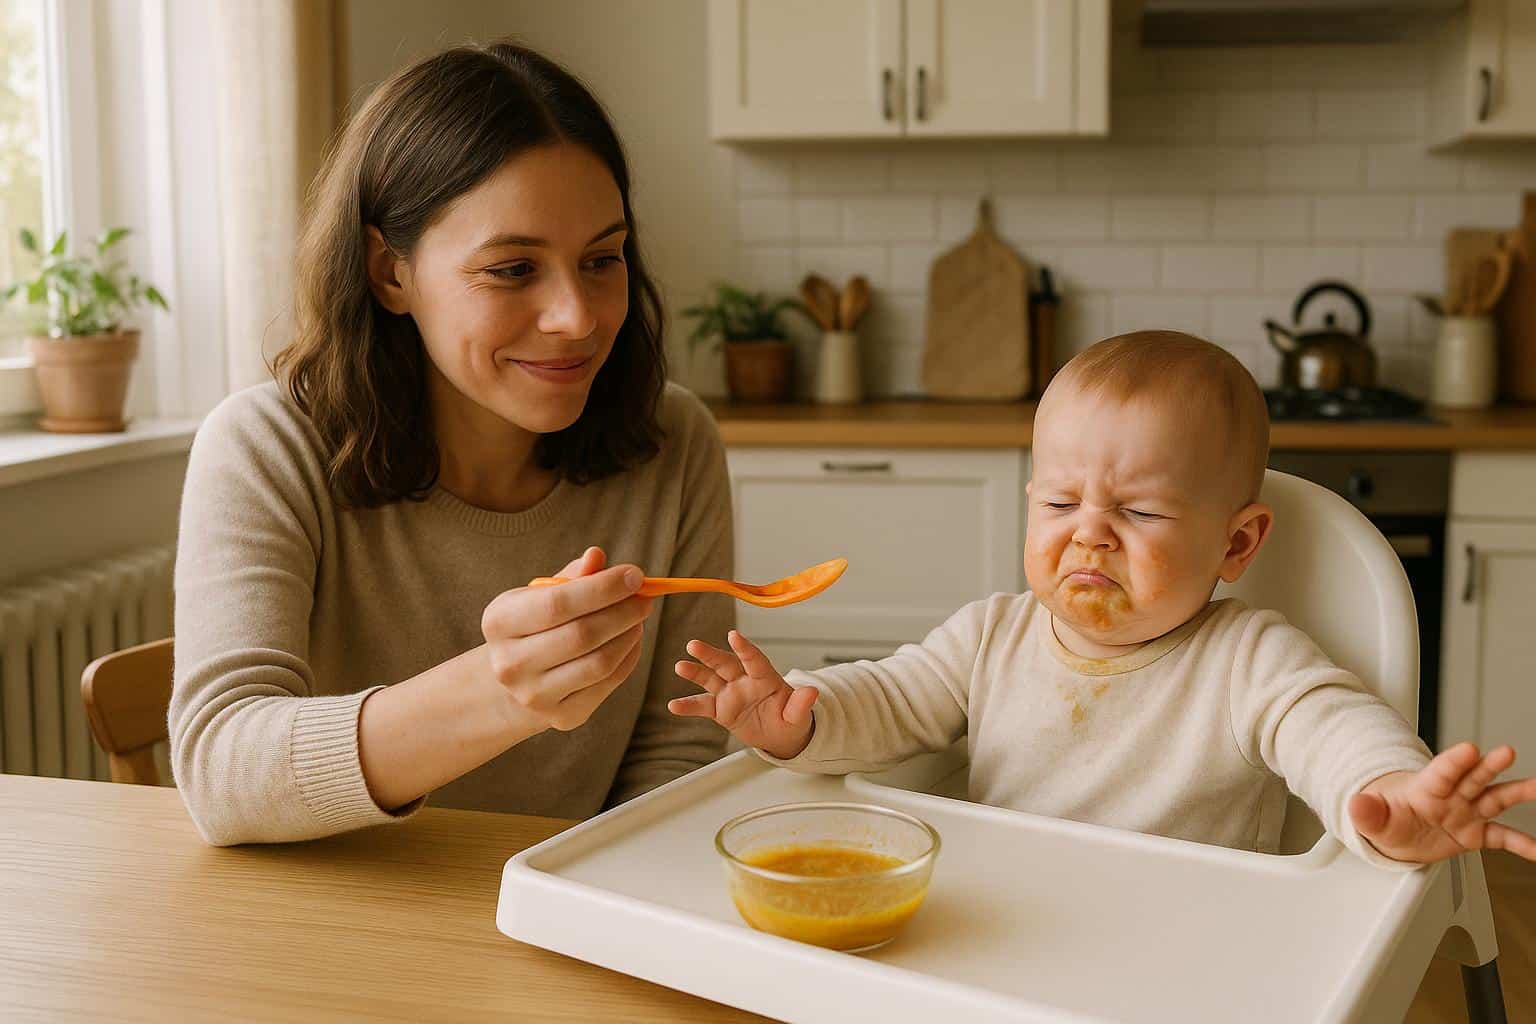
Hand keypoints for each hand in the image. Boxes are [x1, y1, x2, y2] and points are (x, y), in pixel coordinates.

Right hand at [480, 546, 652, 731]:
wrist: (517, 677)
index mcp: (499, 622)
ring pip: (599, 663)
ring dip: (630, 635)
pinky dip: (629, 657)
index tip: (635, 575)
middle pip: (582, 635)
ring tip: (639, 617)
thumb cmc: (536, 623)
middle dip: (623, 612)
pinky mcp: (562, 716)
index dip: (602, 588)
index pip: (557, 604)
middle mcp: (510, 663)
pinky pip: (608, 683)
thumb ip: (571, 577)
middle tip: (644, 597)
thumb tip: (596, 557)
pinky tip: (632, 639)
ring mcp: (534, 695)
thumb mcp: (542, 594)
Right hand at [668, 629, 817, 759]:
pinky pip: (703, 706)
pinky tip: (674, 705)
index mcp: (765, 678)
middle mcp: (744, 680)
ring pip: (710, 679)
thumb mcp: (798, 716)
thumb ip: (800, 705)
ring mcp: (730, 693)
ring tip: (680, 666)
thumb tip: (811, 692)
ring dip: (695, 673)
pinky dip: (689, 705)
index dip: (744, 648)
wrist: (780, 735)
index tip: (733, 636)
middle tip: (694, 645)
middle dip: (710, 655)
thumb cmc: (790, 720)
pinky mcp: (720, 709)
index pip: (754, 660)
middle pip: (726, 664)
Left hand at [1349, 742, 1535, 864]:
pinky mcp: (1475, 833)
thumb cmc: (1387, 816)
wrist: (1396, 831)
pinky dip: (1521, 843)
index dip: (1454, 761)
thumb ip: (1367, 812)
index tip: (1469, 749)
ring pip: (1494, 799)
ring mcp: (1466, 812)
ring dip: (1517, 793)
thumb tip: (1355, 806)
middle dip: (1489, 765)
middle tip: (1506, 752)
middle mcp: (1451, 796)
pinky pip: (1502, 837)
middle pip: (1472, 777)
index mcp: (1424, 787)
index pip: (1440, 772)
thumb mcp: (1372, 817)